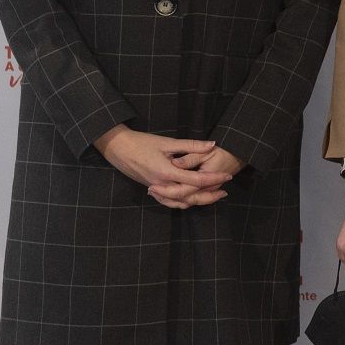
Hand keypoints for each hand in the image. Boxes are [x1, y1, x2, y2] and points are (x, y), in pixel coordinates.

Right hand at [94, 126, 229, 207]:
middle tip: (225, 190)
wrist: (118, 148)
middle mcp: (162, 185)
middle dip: (210, 195)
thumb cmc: (142, 142)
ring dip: (198, 200)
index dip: (214, 179)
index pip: (196, 180)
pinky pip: (169, 202)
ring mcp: (156, 189)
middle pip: (190, 196)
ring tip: (213, 195)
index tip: (227, 176)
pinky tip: (191, 198)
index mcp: (168, 172)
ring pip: (180, 202)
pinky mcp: (152, 189)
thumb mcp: (167, 142)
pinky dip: (182, 202)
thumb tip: (212, 145)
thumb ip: (191, 145)